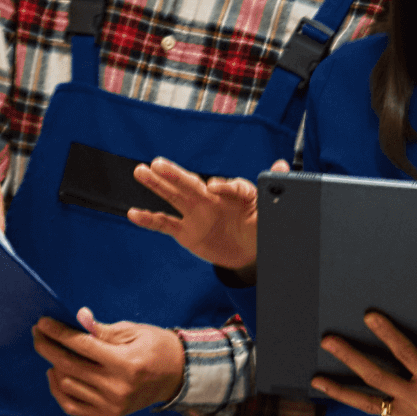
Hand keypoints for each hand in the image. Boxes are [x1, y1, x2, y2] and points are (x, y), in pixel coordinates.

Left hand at [33, 308, 184, 415]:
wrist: (178, 376)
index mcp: (125, 363)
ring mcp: (112, 404)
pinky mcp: (109, 415)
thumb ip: (104, 329)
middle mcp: (117, 387)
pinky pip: (73, 407)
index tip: (43, 323)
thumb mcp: (134, 332)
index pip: (81, 346)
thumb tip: (80, 317)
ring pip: (67, 386)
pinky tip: (55, 374)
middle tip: (38, 333)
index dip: (58, 333)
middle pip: (69, 366)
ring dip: (54, 366)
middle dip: (47, 347)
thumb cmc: (157, 347)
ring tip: (51, 350)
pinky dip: (58, 391)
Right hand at [125, 157, 284, 275]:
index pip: (231, 187)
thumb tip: (283, 165)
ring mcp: (196, 214)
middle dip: (176, 175)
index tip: (216, 187)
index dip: (225, 186)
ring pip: (174, 197)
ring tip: (140, 170)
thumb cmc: (258, 226)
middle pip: (192, 184)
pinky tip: (133, 213)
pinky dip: (150, 219)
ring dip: (157, 184)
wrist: (248, 252)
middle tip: (158, 163)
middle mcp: (211, 199)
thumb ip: (271, 188)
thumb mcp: (268, 211)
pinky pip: (166, 224)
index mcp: (234, 194)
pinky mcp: (187, 232)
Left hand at [313, 316, 416, 415]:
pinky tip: (343, 389)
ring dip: (342, 390)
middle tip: (328, 340)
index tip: (368, 315)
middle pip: (378, 378)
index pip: (407, 354)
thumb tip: (412, 324)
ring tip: (318, 379)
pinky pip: (382, 410)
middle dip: (350, 357)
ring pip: (371, 403)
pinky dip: (362, 399)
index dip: (387, 333)